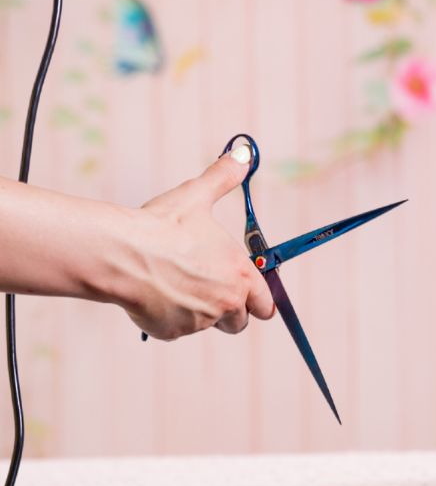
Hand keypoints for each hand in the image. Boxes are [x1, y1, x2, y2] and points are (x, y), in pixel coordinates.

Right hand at [118, 147, 274, 339]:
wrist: (121, 253)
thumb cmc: (162, 226)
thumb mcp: (197, 196)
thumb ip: (223, 177)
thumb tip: (242, 153)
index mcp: (240, 274)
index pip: (266, 303)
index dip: (257, 298)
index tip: (246, 292)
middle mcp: (226, 302)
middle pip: (240, 321)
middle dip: (229, 310)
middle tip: (208, 290)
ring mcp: (199, 321)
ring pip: (207, 325)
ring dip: (199, 313)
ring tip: (178, 286)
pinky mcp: (173, 332)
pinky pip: (177, 330)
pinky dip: (170, 318)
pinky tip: (156, 294)